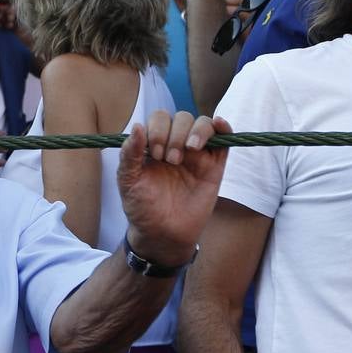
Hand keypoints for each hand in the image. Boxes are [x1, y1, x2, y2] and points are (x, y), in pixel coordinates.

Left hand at [117, 110, 229, 266]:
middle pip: (182, 118)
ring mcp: (197, 155)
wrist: (162, 234)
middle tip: (168, 159)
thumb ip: (129, 154)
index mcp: (154, 144)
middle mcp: (176, 145)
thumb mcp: (127, 180)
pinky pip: (224, 140)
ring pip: (203, 124)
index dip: (158, 129)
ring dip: (196, 132)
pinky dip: (224, 128)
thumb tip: (137, 126)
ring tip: (187, 151)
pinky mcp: (214, 167)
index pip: (160, 118)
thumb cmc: (142, 208)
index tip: (153, 153)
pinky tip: (219, 125)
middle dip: (174, 134)